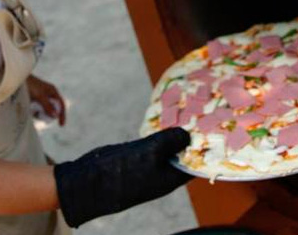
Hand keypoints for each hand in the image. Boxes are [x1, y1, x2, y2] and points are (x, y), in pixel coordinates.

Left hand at [26, 75, 65, 125]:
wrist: (17, 80)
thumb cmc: (30, 85)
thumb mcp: (40, 96)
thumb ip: (48, 106)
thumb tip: (55, 116)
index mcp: (53, 92)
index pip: (61, 105)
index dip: (62, 115)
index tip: (61, 125)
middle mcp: (48, 95)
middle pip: (52, 109)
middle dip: (47, 115)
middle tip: (40, 117)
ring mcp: (40, 98)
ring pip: (44, 110)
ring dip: (39, 113)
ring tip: (32, 111)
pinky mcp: (33, 100)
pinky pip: (36, 109)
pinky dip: (34, 111)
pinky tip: (29, 109)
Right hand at [53, 127, 191, 227]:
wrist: (85, 182)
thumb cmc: (119, 171)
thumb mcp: (148, 152)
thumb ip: (169, 141)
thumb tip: (188, 134)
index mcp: (170, 179)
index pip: (196, 163)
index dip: (204, 147)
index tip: (212, 126)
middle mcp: (162, 177)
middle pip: (184, 156)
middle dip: (191, 138)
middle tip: (200, 114)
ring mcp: (149, 170)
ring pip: (168, 151)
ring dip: (175, 136)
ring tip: (186, 114)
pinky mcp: (136, 163)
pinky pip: (154, 150)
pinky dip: (160, 138)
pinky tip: (163, 123)